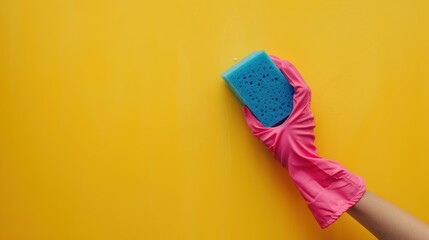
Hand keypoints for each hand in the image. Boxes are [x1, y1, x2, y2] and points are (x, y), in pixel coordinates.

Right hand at [243, 56, 365, 227]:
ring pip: (299, 90)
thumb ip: (254, 123)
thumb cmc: (289, 153)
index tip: (277, 62)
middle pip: (299, 84)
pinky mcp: (302, 120)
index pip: (298, 84)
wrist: (304, 167)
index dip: (289, 71)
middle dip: (286, 71)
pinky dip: (287, 91)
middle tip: (272, 64)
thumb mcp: (267, 137)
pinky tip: (275, 92)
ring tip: (273, 74)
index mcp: (300, 110)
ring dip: (287, 80)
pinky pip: (295, 100)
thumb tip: (246, 109)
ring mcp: (305, 115)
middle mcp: (305, 110)